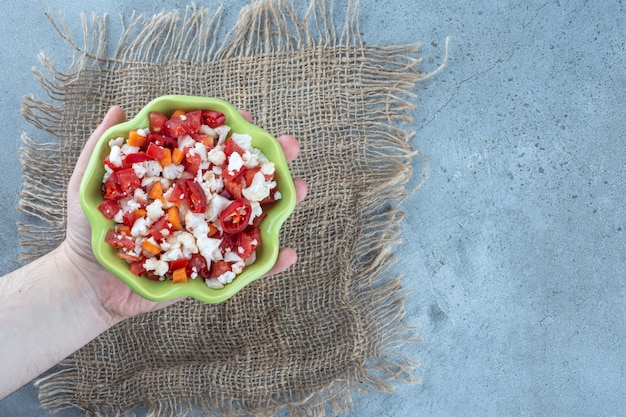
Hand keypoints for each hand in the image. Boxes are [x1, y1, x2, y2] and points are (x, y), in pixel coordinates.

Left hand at [63, 106, 306, 324]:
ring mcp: (207, 239)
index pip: (208, 155)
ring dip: (280, 204)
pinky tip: (289, 253)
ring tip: (302, 189)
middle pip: (238, 183)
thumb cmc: (88, 235)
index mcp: (175, 186)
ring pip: (250, 220)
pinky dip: (270, 264)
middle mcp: (197, 209)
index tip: (245, 120)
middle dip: (267, 164)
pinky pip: (244, 268)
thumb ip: (101, 149)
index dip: (228, 136)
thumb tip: (121, 109)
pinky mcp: (210, 271)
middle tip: (291, 147)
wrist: (87, 286)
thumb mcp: (88, 185)